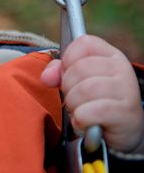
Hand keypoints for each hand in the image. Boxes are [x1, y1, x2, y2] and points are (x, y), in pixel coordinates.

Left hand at [41, 35, 143, 152]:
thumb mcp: (78, 80)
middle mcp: (123, 69)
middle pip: (80, 68)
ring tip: (80, 110)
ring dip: (73, 104)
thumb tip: (46, 77)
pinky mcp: (126, 114)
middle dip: (68, 86)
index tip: (68, 73)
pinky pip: (90, 112)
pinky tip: (85, 122)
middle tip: (75, 97)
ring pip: (84, 90)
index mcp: (112, 55)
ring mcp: (127, 91)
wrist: (122, 130)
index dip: (68, 59)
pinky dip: (80, 119)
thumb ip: (59, 71)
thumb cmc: (96, 100)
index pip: (84, 43)